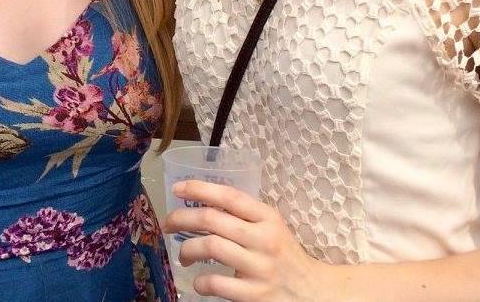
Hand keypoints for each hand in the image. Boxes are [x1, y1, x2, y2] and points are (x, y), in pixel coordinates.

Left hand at [162, 180, 334, 301]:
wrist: (311, 292)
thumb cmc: (284, 254)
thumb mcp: (270, 226)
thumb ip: (244, 214)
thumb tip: (203, 201)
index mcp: (267, 217)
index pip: (229, 195)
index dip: (199, 188)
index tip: (177, 189)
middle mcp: (263, 239)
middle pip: (212, 219)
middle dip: (182, 218)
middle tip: (168, 223)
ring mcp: (259, 268)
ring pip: (211, 247)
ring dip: (187, 249)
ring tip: (183, 254)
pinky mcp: (254, 296)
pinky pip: (216, 284)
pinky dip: (200, 282)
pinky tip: (198, 282)